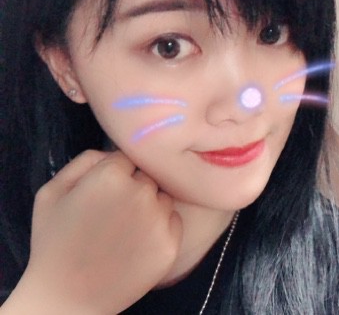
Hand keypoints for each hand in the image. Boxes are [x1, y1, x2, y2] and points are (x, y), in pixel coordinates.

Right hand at [5, 150, 181, 313]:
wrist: (66, 298)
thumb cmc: (54, 242)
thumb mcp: (52, 191)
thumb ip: (84, 161)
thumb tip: (112, 153)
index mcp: (111, 175)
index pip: (127, 158)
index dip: (116, 173)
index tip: (106, 191)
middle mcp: (141, 192)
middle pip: (147, 176)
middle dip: (134, 187)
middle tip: (116, 211)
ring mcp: (159, 219)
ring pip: (162, 197)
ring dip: (150, 206)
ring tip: (127, 228)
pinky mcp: (171, 244)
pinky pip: (174, 220)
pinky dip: (162, 227)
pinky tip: (140, 242)